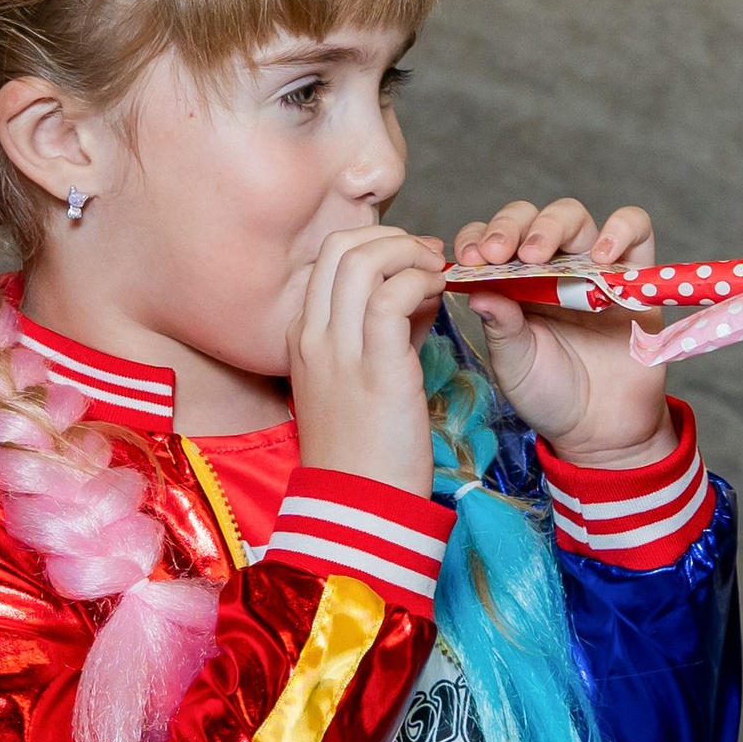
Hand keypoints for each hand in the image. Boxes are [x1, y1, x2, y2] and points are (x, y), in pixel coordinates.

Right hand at [290, 224, 446, 496]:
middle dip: (391, 236)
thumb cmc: (366, 447)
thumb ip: (387, 329)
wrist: (359, 504)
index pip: (329, 260)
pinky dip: (420, 281)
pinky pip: (393, 296)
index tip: (411, 259)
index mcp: (301, 337)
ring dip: (409, 252)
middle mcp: (312, 335)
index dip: (375, 245)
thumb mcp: (363, 377)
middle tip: (428, 256)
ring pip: (364, 260)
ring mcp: (339, 350)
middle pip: (341, 247)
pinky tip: (441, 295)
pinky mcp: (376, 368)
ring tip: (437, 272)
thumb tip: (420, 290)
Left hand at [453, 199, 674, 469]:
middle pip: (529, 218)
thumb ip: (500, 327)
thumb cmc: (550, 394)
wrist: (600, 429)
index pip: (490, 241)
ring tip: (538, 254)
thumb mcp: (515, 364)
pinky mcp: (635, 274)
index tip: (469, 259)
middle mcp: (549, 267)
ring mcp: (591, 268)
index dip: (477, 239)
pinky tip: (601, 254)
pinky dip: (620, 229)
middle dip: (509, 227)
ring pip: (573, 217)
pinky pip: (636, 230)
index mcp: (511, 283)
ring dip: (552, 225)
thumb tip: (477, 291)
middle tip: (498, 253)